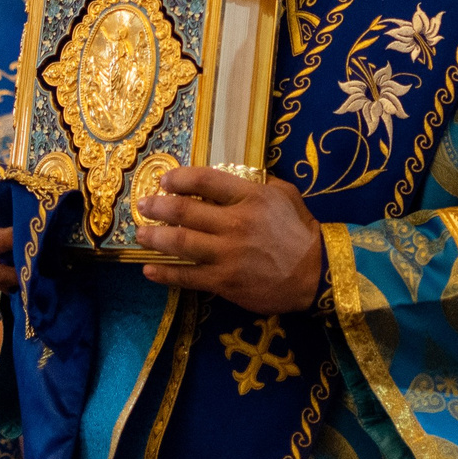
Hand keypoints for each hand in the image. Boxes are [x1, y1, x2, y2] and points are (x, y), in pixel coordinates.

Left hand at [135, 167, 324, 314]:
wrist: (317, 273)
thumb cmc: (301, 232)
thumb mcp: (285, 195)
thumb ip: (258, 183)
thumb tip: (233, 176)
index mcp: (250, 198)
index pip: (205, 181)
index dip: (180, 179)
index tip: (165, 180)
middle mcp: (235, 224)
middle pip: (185, 211)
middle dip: (158, 207)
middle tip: (143, 205)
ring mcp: (228, 255)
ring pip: (181, 243)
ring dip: (155, 237)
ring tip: (140, 233)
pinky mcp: (225, 282)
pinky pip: (188, 277)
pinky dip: (165, 273)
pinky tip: (149, 269)